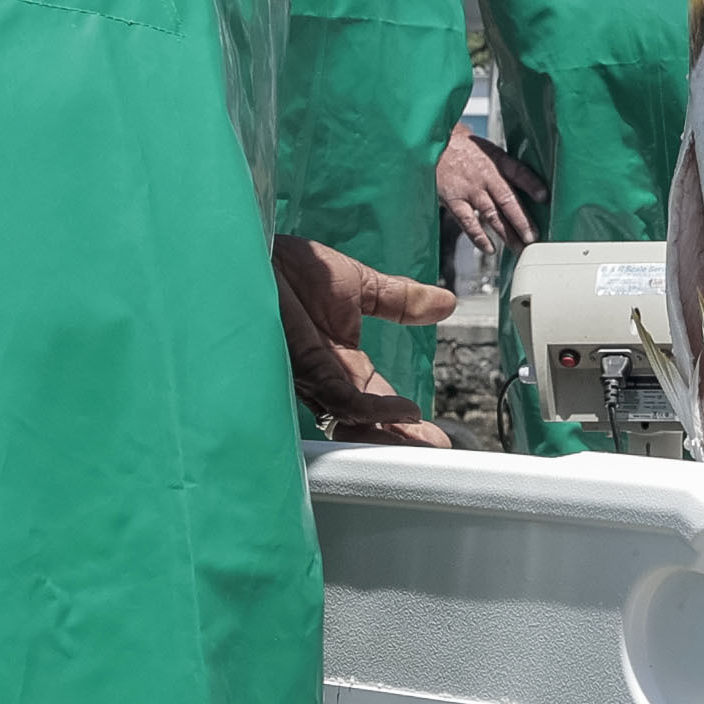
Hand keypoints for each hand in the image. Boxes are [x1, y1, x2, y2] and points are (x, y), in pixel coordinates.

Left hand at [275, 235, 454, 445]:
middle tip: (434, 454)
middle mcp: (324, 377)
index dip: (403, 421)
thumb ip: (400, 301)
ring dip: (390, 433)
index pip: (375, 401)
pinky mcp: (302, 365)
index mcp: (338, 363)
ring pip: (352, 419)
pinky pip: (340, 398)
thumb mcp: (361, 285)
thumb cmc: (295, 267)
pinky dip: (373, 408)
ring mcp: (312, 375)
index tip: (436, 436)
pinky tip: (402, 411)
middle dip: (398, 441)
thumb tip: (446, 303)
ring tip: (423, 440)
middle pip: (363, 422)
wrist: (257, 249)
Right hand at [433, 126, 538, 259]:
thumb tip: (532, 190)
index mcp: (498, 161)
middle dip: (522, 221)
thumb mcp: (491, 151)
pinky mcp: (454, 201)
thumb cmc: (467, 150)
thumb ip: (508, 170)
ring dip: (507, 233)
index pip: (518, 171)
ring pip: (492, 214)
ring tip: (520, 248)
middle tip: (534, 238)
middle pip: (507, 200)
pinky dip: (479, 237)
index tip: (544, 197)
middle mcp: (485, 176)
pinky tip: (490, 249)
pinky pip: (468, 222)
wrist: (435, 144)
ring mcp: (470, 190)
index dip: (531, 184)